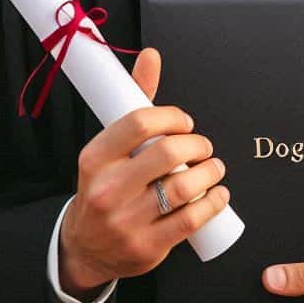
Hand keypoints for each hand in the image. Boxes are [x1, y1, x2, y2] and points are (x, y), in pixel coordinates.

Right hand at [58, 47, 229, 298]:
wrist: (86, 246)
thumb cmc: (105, 184)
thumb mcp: (110, 144)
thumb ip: (135, 99)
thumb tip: (152, 55)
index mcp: (96, 157)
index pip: (140, 122)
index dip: (173, 117)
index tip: (185, 122)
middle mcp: (107, 189)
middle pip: (168, 153)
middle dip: (197, 144)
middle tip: (204, 146)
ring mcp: (126, 221)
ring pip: (183, 188)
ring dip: (210, 172)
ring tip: (214, 167)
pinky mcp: (146, 247)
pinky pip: (190, 221)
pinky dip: (213, 204)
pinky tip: (217, 195)